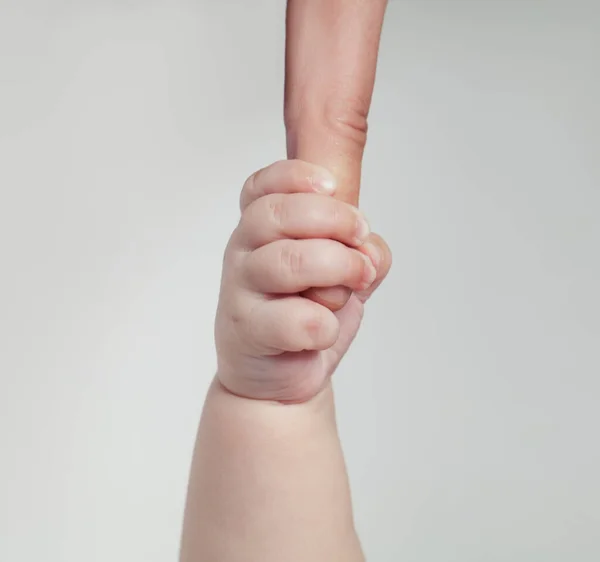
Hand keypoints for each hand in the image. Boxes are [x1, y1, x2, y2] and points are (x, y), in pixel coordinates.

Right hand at [215, 159, 391, 402]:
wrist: (279, 377)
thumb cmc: (305, 314)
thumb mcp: (342, 271)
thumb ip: (364, 249)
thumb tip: (369, 250)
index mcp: (260, 227)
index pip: (262, 185)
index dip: (297, 176)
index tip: (332, 187)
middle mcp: (243, 251)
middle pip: (277, 214)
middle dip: (334, 220)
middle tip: (360, 240)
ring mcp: (240, 291)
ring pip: (287, 262)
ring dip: (337, 269)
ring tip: (355, 285)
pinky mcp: (247, 332)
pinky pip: (294, 320)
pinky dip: (324, 326)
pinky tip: (323, 331)